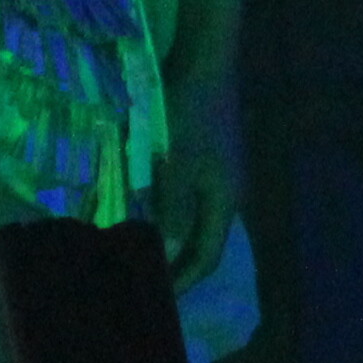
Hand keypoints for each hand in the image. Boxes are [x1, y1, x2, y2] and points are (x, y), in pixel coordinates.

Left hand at [151, 60, 244, 285]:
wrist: (203, 63)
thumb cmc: (189, 116)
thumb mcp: (178, 166)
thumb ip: (173, 211)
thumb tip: (167, 254)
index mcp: (225, 202)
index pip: (207, 256)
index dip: (183, 280)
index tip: (155, 298)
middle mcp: (226, 193)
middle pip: (203, 242)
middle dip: (176, 265)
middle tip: (143, 282)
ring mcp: (216, 173)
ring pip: (192, 220)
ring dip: (168, 240)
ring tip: (137, 255)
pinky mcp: (202, 156)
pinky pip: (184, 198)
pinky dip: (165, 214)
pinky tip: (141, 216)